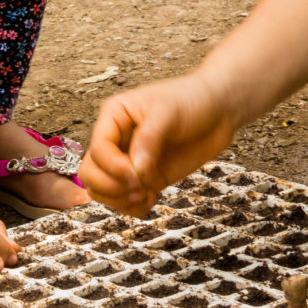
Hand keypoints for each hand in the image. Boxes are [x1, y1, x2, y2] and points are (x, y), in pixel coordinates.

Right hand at [78, 74, 236, 215]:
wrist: (217, 110)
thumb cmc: (189, 99)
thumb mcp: (167, 112)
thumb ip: (149, 140)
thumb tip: (135, 171)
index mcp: (114, 117)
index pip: (97, 149)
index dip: (112, 167)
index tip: (136, 175)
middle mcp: (115, 140)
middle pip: (90, 172)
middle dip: (111, 186)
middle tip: (139, 187)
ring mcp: (129, 161)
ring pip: (102, 190)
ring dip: (120, 200)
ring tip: (145, 194)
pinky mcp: (145, 178)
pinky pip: (125, 201)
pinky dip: (133, 208)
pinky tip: (151, 198)